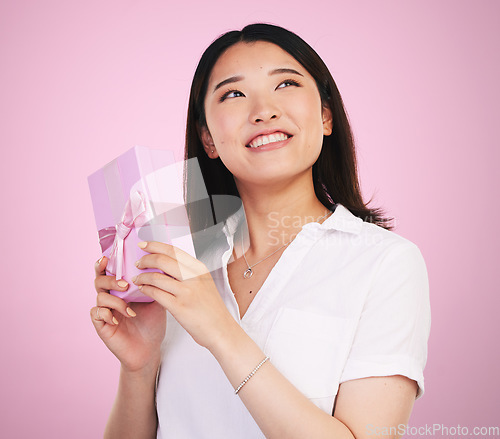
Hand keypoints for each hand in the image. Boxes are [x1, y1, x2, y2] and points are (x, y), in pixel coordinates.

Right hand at [91, 256, 165, 373]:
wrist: (150, 349)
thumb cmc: (152, 324)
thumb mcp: (156, 300)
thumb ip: (154, 284)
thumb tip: (160, 265)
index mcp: (123, 288)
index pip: (111, 271)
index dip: (106, 262)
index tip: (108, 256)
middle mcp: (112, 297)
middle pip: (100, 279)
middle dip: (110, 279)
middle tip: (124, 284)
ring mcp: (105, 311)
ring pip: (99, 296)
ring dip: (114, 299)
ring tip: (128, 307)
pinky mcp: (102, 325)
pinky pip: (97, 313)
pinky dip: (107, 314)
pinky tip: (119, 319)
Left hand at [132, 241, 237, 351]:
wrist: (221, 330)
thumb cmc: (211, 309)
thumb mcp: (204, 283)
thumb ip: (188, 273)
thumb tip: (166, 263)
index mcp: (199, 269)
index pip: (174, 250)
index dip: (155, 246)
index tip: (143, 245)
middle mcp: (194, 277)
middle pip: (163, 260)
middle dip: (146, 259)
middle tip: (138, 263)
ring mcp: (187, 292)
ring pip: (156, 277)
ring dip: (142, 277)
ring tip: (137, 278)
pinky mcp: (179, 307)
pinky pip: (156, 294)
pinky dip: (146, 289)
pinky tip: (142, 290)